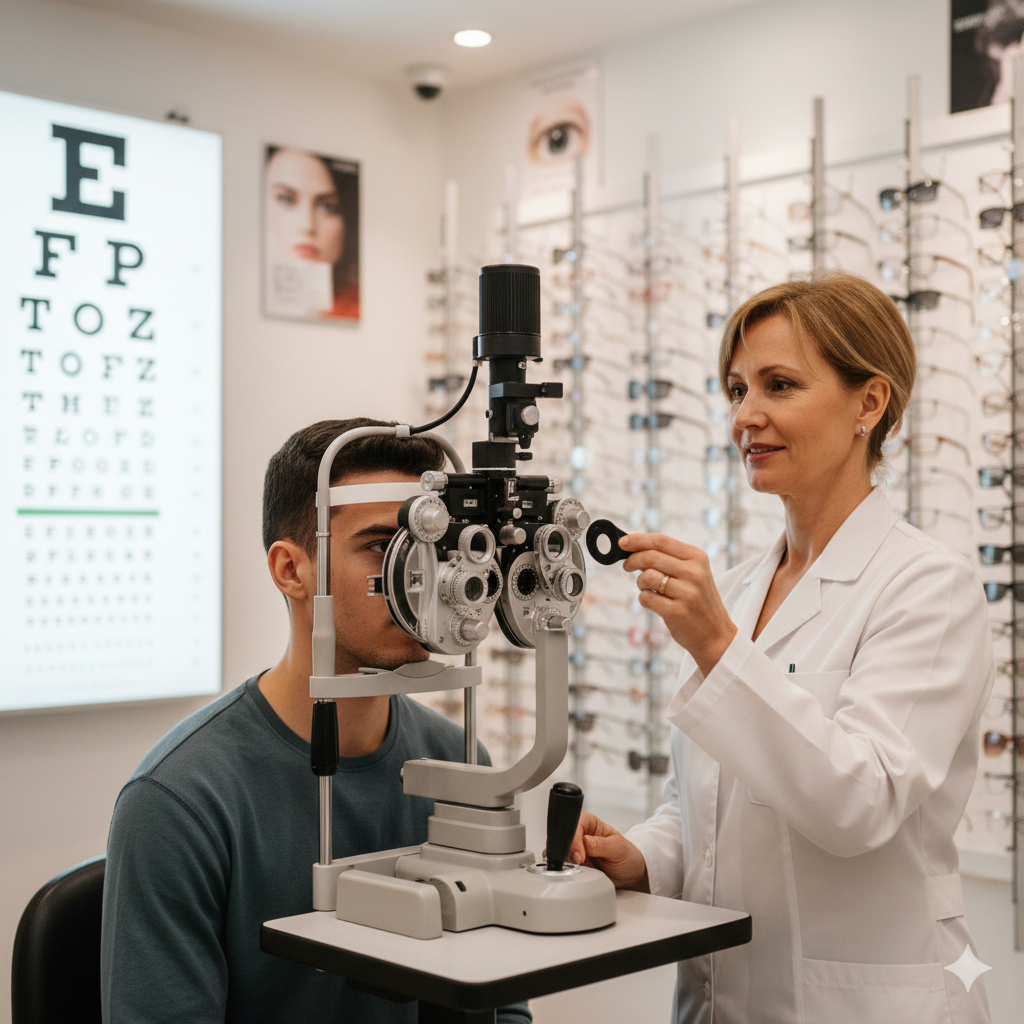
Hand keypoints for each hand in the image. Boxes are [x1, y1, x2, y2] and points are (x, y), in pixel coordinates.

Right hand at [568, 812, 649, 891]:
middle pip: (564, 838)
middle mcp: (580, 834)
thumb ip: (601, 845)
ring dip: (567, 861)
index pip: (576, 825)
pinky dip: (567, 869)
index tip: (579, 855)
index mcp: (590, 823)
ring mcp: (575, 849)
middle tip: (580, 863)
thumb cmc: (626, 856)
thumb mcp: (618, 849)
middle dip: (569, 851)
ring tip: (581, 867)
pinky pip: (563, 864)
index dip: (575, 839)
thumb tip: (585, 842)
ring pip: (560, 851)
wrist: (628, 873)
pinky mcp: (573, 862)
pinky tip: (577, 871)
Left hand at [619, 532, 736, 677]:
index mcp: (697, 558)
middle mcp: (694, 573)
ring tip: (648, 589)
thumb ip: (668, 560)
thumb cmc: (697, 601)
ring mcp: (687, 593)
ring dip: (640, 583)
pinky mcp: (676, 612)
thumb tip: (633, 549)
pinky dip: (644, 599)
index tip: (622, 542)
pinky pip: (646, 598)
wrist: (715, 634)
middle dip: (632, 560)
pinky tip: (655, 602)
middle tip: (627, 566)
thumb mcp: (693, 574)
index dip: (638, 540)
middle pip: (650, 557)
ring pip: (646, 577)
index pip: (661, 541)